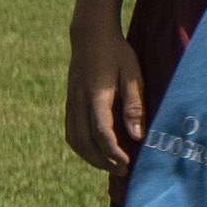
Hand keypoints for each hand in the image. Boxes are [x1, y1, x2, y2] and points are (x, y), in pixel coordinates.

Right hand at [63, 33, 147, 175]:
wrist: (90, 36)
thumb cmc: (117, 54)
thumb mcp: (133, 75)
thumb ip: (134, 105)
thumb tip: (137, 135)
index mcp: (96, 95)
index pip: (101, 132)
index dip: (113, 152)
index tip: (128, 162)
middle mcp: (79, 102)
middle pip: (86, 142)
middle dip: (103, 161)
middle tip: (123, 171)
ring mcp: (71, 103)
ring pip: (75, 140)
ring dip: (91, 158)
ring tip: (110, 166)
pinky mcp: (69, 103)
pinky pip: (71, 132)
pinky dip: (82, 147)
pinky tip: (96, 152)